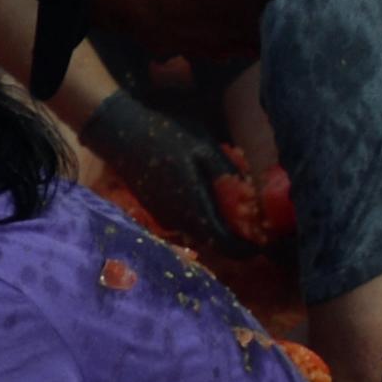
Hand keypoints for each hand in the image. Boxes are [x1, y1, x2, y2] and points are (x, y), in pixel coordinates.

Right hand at [85, 91, 256, 255]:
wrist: (118, 133)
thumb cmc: (163, 137)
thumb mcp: (202, 148)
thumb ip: (227, 174)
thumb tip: (251, 195)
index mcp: (194, 208)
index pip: (227, 245)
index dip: (247, 247)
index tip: (263, 240)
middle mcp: (179, 221)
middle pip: (214, 241)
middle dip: (234, 235)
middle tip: (251, 219)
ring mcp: (164, 216)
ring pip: (199, 231)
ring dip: (216, 224)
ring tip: (230, 205)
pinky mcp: (155, 209)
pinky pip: (185, 222)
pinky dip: (200, 216)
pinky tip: (204, 195)